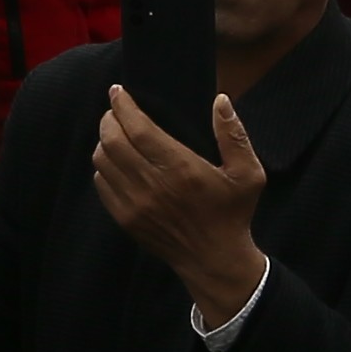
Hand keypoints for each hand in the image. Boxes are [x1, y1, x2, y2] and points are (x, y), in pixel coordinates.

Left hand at [95, 83, 268, 321]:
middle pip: (112, 141)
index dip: (123, 106)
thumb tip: (220, 100)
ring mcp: (135, 204)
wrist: (214, 259)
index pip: (139, 128)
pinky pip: (102, 184)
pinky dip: (103, 166)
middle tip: (114, 109)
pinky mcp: (125, 218)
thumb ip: (233, 135)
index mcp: (181, 168)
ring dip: (103, 140)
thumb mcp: (248, 174)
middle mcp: (152, 184)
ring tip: (113, 131)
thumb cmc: (232, 213)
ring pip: (102, 161)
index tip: (118, 92)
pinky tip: (114, 160)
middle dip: (109, 119)